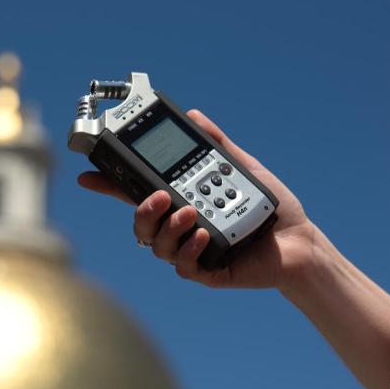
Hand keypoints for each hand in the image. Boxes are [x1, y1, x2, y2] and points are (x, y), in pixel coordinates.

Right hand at [78, 109, 315, 289]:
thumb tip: (196, 117)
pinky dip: (190, 250)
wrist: (301, 242)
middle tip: (161, 196)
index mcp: (182, 202)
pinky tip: (204, 236)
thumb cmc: (271, 209)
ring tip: (192, 213)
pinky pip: (184, 266)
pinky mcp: (206, 271)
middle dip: (141, 210)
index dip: (111, 186)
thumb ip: (218, 146)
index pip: (139, 193)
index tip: (88, 175)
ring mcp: (190, 250)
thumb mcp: (244, 168)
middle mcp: (180, 228)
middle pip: (140, 223)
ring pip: (156, 245)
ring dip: (168, 228)